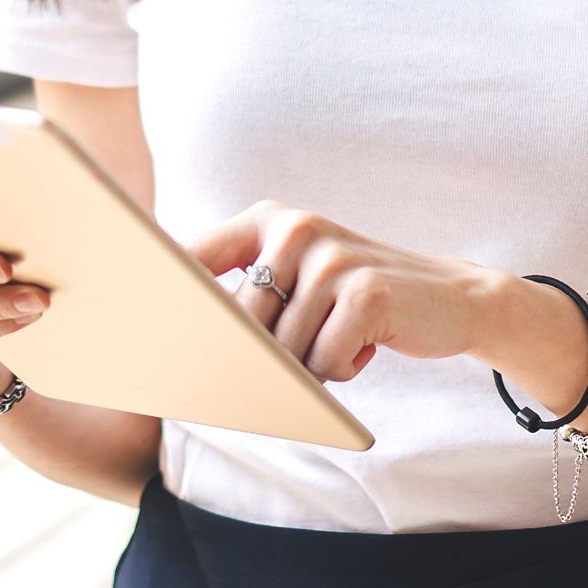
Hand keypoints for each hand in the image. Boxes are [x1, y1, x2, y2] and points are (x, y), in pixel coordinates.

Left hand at [183, 199, 491, 382]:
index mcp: (266, 219)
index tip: (134, 318)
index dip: (165, 290)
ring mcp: (330, 257)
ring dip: (311, 365)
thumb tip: (178, 338)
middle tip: (306, 347)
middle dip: (265, 356)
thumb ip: (244, 293)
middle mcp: (294, 227)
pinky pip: (325, 362)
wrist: (452, 297)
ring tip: (342, 336)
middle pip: (241, 324)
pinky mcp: (365, 293)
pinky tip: (366, 343)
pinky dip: (343, 368)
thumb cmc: (356, 298)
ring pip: (283, 351)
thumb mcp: (297, 278)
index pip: (195, 257)